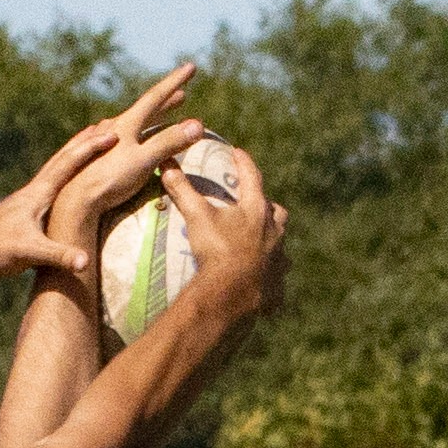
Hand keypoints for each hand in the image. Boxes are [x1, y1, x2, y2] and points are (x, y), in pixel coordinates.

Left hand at [0, 124, 121, 278]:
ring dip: (72, 156)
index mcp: (37, 195)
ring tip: (85, 146)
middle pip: (61, 159)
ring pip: (53, 171)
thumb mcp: (29, 254)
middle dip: (84, 143)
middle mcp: (31, 193)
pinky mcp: (20, 215)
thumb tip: (85, 262)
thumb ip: (58, 256)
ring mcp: (24, 203)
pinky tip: (61, 185)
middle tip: (105, 125)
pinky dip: (61, 179)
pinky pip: (48, 189)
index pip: (69, 164)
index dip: (92, 149)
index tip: (115, 133)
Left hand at [51, 64, 205, 224]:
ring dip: (145, 119)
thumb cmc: (109, 180)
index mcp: (126, 124)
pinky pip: (114, 140)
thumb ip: (169, 143)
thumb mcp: (143, 161)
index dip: (175, 82)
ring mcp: (99, 142)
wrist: (74, 201)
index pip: (155, 97)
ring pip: (127, 125)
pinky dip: (127, 136)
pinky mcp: (91, 159)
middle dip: (165, 102)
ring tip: (153, 117)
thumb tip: (199, 125)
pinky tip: (118, 141)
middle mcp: (112, 127)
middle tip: (181, 94)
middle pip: (143, 110)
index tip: (191, 67)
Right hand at [161, 146, 287, 317]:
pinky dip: (270, 277)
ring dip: (272, 242)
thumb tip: (166, 165)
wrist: (229, 295)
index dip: (243, 163)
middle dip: (268, 209)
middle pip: (278, 213)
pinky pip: (277, 279)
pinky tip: (262, 280)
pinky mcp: (276, 285)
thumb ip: (183, 191)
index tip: (237, 152)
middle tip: (258, 208)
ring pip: (281, 245)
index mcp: (257, 210)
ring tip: (260, 244)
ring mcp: (278, 259)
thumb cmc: (215, 251)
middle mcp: (274, 232)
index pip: (252, 177)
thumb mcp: (197, 217)